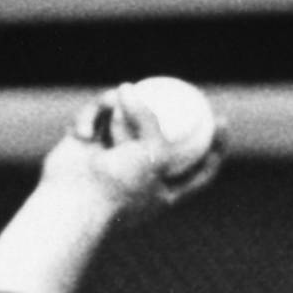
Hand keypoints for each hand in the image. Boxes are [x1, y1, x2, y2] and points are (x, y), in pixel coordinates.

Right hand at [43, 85, 226, 224]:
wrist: (71, 203)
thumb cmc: (117, 187)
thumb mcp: (152, 154)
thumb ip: (151, 121)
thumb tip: (129, 89)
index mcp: (163, 191)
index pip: (198, 171)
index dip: (214, 149)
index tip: (222, 123)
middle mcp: (139, 175)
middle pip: (161, 138)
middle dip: (168, 113)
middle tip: (183, 89)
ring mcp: (112, 160)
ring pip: (125, 119)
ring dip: (120, 108)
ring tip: (117, 97)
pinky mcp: (86, 147)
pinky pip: (96, 118)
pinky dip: (91, 121)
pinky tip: (83, 132)